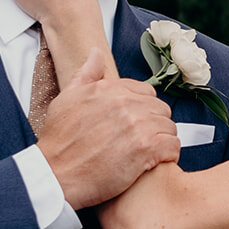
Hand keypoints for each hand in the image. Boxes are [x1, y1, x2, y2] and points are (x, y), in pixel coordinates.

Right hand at [38, 53, 181, 208]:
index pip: (146, 92)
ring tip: (146, 153)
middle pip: (161, 109)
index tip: (134, 124)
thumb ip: (86, 75)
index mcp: (110, 89)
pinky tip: (153, 163)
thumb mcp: (66, 99)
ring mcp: (137, 125)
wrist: (56, 174)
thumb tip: (96, 53)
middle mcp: (125, 103)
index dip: (143, 110)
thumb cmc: (59, 141)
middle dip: (154, 125)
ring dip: (162, 141)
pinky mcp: (146, 149)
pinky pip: (173, 146)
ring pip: (169, 128)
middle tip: (140, 141)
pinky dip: (168, 156)